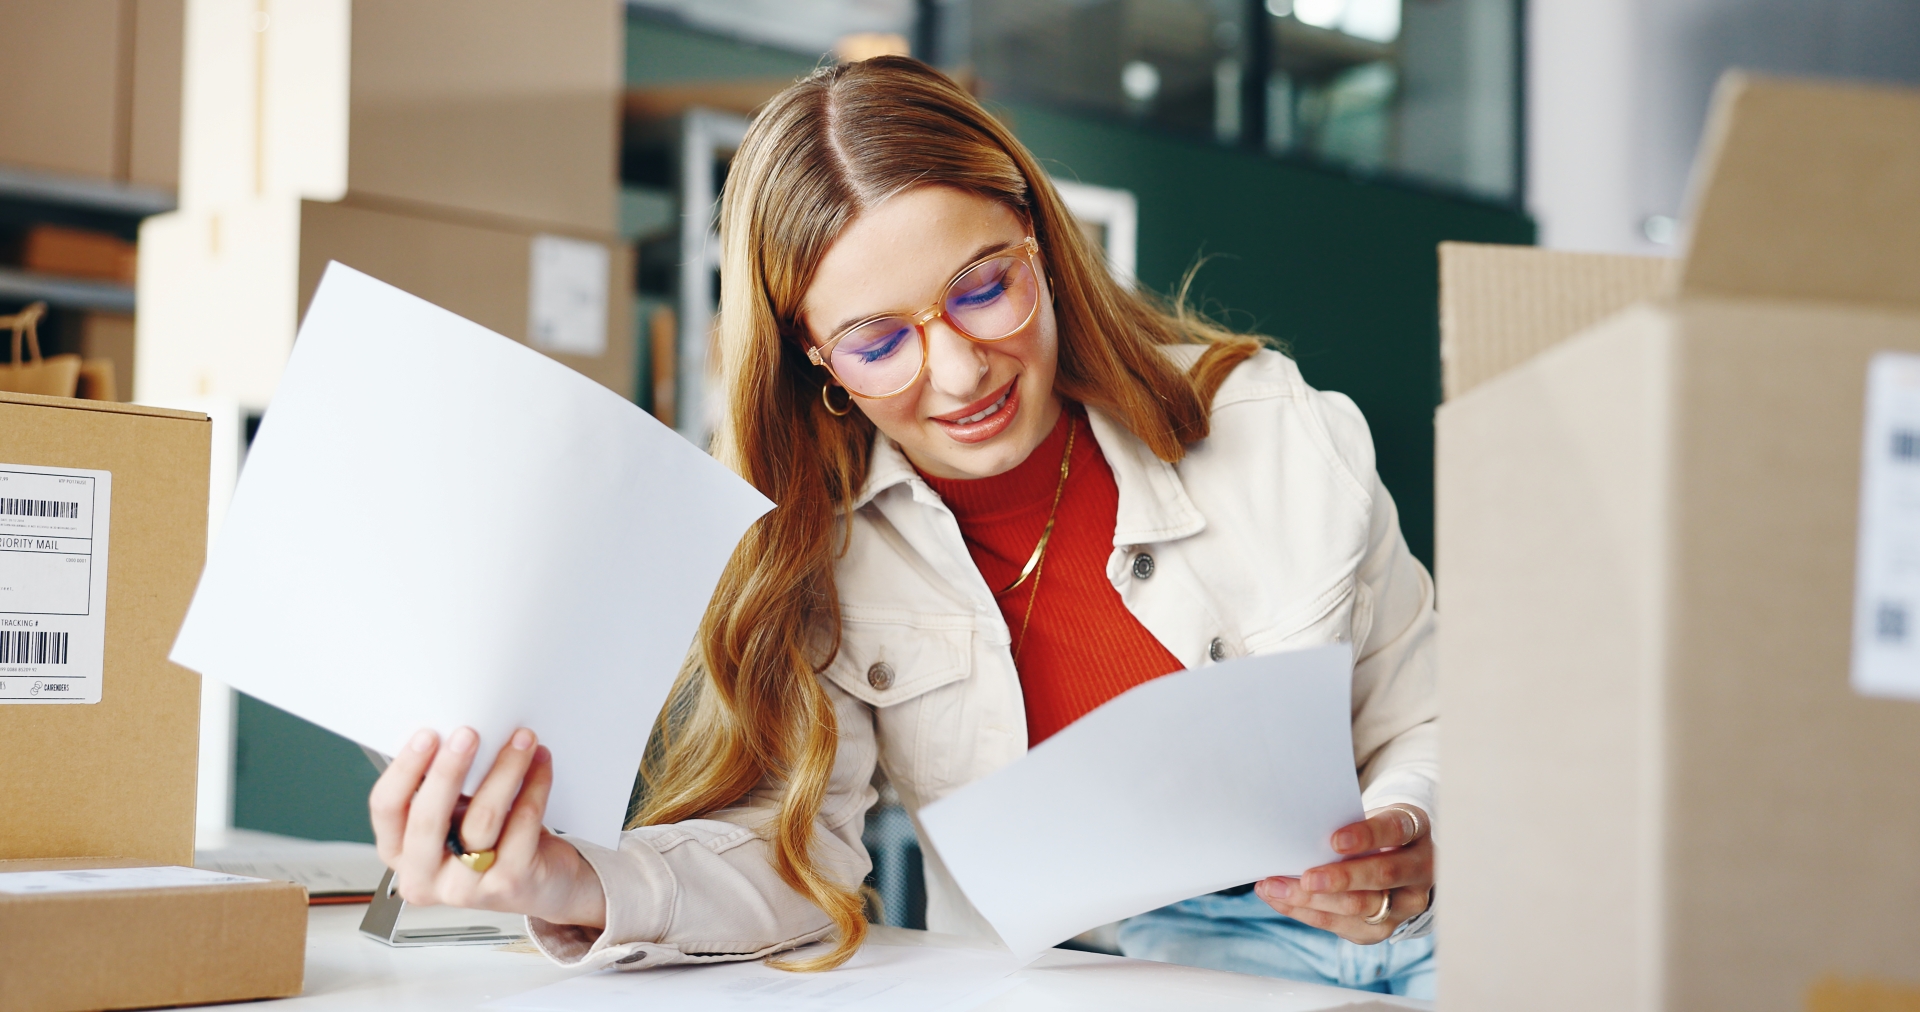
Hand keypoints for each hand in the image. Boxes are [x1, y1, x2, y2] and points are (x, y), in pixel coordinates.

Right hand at [368, 726, 606, 927]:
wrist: (542, 882)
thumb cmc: (491, 842)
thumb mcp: (454, 816)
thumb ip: (444, 787)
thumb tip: (454, 734)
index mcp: (400, 854)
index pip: (386, 810)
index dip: (404, 770)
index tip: (427, 735)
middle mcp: (426, 877)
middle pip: (428, 820)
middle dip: (449, 769)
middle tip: (469, 734)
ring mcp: (467, 887)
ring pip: (483, 818)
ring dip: (504, 769)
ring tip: (520, 740)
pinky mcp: (510, 882)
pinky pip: (523, 822)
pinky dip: (535, 784)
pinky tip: (541, 762)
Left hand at [1254, 805, 1432, 943]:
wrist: (1396, 859)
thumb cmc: (1372, 831)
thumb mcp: (1369, 817)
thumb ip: (1344, 823)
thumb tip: (1297, 835)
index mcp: (1415, 830)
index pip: (1395, 830)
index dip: (1367, 835)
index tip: (1335, 840)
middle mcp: (1420, 869)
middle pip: (1382, 875)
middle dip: (1340, 878)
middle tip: (1305, 877)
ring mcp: (1406, 904)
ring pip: (1361, 907)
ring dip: (1312, 899)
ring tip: (1275, 887)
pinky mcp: (1384, 928)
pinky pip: (1343, 926)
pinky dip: (1306, 913)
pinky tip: (1281, 900)